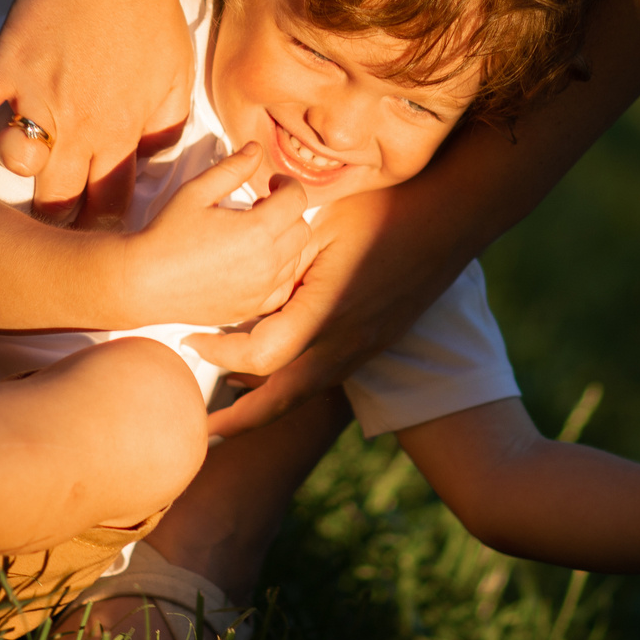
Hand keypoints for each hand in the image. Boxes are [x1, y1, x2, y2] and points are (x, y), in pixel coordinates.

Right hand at [0, 0, 193, 221]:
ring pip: (16, 165)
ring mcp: (38, 97)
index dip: (100, 226)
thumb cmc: (152, 16)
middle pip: (58, 201)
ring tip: (24, 157)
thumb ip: (167, 128)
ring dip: (17, 165)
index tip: (93, 225)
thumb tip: (152, 162)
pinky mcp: (4, 66)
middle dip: (57, 216)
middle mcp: (79, 125)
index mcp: (122, 132)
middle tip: (54, 209)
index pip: (107, 207)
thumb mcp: (178, 77)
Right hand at [122, 143, 313, 326]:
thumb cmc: (167, 234)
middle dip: (288, 212)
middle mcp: (266, 263)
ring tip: (255, 233)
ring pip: (297, 258)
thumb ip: (231, 168)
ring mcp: (261, 289)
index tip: (272, 183)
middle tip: (262, 206)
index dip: (288, 184)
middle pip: (302, 229)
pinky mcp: (252, 307)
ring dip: (284, 240)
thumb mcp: (196, 191)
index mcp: (256, 230)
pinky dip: (280, 270)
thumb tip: (256, 149)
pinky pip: (284, 286)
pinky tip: (256, 261)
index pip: (297, 200)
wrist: (143, 282)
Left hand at [193, 190, 462, 436]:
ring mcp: (362, 349)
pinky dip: (291, 384)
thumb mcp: (320, 224)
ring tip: (230, 410)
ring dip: (265, 405)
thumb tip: (233, 269)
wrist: (448, 222)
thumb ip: (279, 254)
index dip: (219, 355)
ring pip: (303, 394)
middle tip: (203, 427)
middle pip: (281, 401)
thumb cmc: (383, 212)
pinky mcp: (371, 344)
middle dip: (240, 420)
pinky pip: (322, 377)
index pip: (259, 357)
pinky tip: (271, 374)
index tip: (191, 340)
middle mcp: (344, 344)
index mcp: (325, 315)